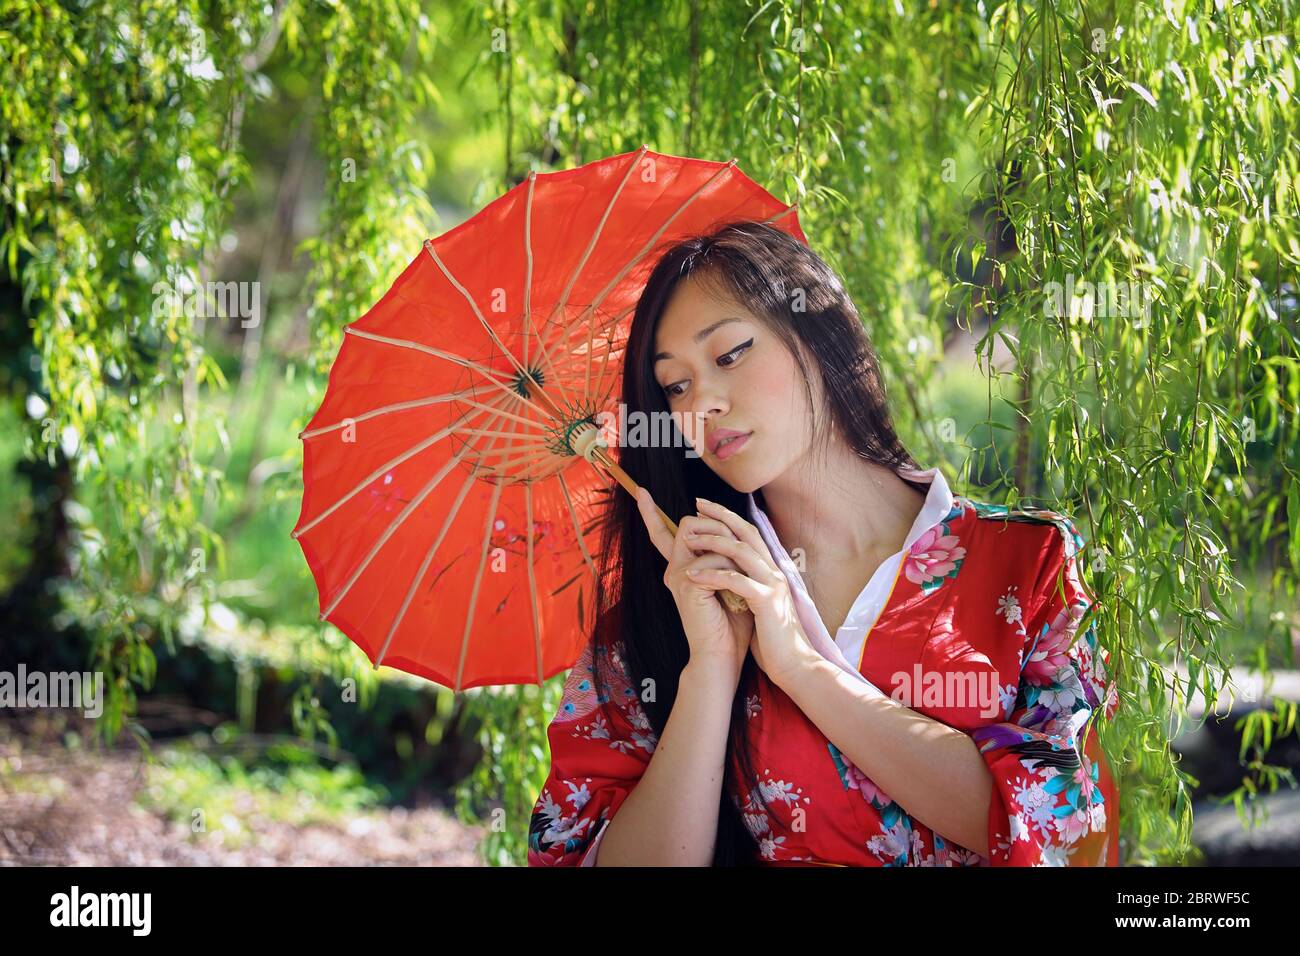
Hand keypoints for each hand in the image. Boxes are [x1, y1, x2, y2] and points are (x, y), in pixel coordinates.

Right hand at [634, 486, 752, 681]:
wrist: (722, 655)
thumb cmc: (731, 622)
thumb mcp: (729, 581)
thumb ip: (722, 557)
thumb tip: (730, 530)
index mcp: (682, 568)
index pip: (664, 534)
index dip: (650, 513)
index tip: (640, 491)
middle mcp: (674, 569)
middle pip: (689, 523)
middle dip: (717, 525)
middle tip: (737, 545)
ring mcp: (677, 575)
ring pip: (703, 535)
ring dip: (730, 549)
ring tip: (741, 578)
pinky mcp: (686, 584)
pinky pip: (714, 558)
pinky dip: (732, 570)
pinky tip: (736, 592)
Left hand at [679, 497, 819, 686]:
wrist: (794, 665)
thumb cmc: (773, 639)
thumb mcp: (758, 604)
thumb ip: (747, 585)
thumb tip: (726, 572)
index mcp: (771, 571)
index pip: (749, 534)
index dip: (728, 518)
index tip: (705, 507)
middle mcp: (774, 572)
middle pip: (747, 532)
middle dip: (721, 516)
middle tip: (697, 504)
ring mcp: (773, 585)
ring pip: (741, 551)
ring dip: (712, 542)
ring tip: (688, 541)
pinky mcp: (766, 602)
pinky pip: (736, 581)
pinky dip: (713, 576)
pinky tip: (693, 575)